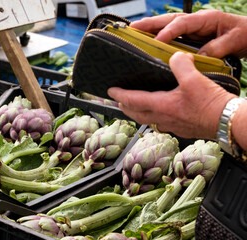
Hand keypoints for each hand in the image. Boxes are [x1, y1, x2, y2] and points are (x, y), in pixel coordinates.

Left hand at [107, 51, 236, 139]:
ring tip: (134, 107)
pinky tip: (158, 113)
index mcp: (161, 106)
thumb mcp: (194, 78)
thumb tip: (175, 57)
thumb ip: (180, 64)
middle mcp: (162, 118)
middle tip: (118, 101)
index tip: (110, 91)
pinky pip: (159, 123)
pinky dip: (152, 117)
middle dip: (124, 106)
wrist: (226, 122)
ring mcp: (171, 125)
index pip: (132, 100)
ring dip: (137, 113)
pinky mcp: (180, 128)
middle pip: (135, 114)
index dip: (119, 95)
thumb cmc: (211, 104)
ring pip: (146, 120)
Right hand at [130, 9, 246, 57]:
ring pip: (165, 25)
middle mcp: (194, 21)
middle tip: (132, 28)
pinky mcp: (188, 35)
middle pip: (167, 20)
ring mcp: (190, 28)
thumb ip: (216, 48)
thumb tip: (198, 58)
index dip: (168, 32)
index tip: (157, 41)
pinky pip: (169, 35)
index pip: (182, 23)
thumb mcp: (234, 40)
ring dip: (149, 29)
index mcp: (205, 19)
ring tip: (132, 33)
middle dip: (149, 24)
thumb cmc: (244, 34)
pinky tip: (146, 42)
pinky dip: (156, 37)